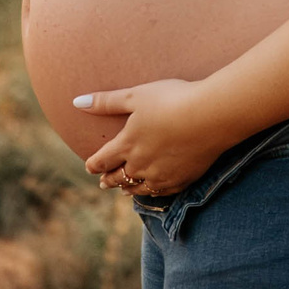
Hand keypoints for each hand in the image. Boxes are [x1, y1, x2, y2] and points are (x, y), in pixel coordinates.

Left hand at [75, 78, 230, 196]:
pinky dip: (152, 192)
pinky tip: (153, 190)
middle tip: (103, 182)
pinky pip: (161, 192)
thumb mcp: (136, 96)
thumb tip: (76, 102)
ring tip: (124, 190)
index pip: (102, 161)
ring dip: (128, 188)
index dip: (93, 164)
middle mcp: (141, 165)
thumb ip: (106, 102)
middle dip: (108, 179)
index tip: (89, 166)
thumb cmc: (173, 100)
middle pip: (118, 177)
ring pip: (138, 188)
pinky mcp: (182, 180)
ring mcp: (162, 175)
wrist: (212, 116)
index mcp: (127, 144)